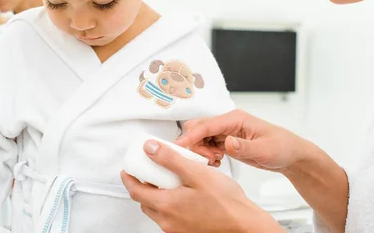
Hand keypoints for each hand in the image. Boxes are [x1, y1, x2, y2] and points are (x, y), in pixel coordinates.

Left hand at [121, 140, 282, 232]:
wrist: (245, 225)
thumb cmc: (226, 202)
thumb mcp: (196, 173)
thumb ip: (170, 159)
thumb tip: (149, 148)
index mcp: (166, 206)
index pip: (136, 191)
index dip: (129, 179)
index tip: (128, 169)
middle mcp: (168, 222)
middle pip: (145, 202)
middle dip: (143, 186)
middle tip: (149, 171)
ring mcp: (177, 230)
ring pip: (158, 211)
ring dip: (157, 195)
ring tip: (170, 180)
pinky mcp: (187, 232)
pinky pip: (170, 218)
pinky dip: (170, 204)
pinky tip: (184, 193)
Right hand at [175, 109, 310, 171]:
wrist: (290, 155)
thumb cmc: (282, 147)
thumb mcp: (265, 150)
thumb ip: (245, 147)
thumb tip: (227, 142)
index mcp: (235, 119)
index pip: (206, 125)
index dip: (190, 136)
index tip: (179, 147)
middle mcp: (228, 123)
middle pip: (198, 129)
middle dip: (195, 145)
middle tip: (208, 160)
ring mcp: (226, 132)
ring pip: (200, 138)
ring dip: (201, 151)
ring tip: (216, 162)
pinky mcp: (226, 142)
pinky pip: (207, 146)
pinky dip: (206, 155)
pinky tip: (217, 162)